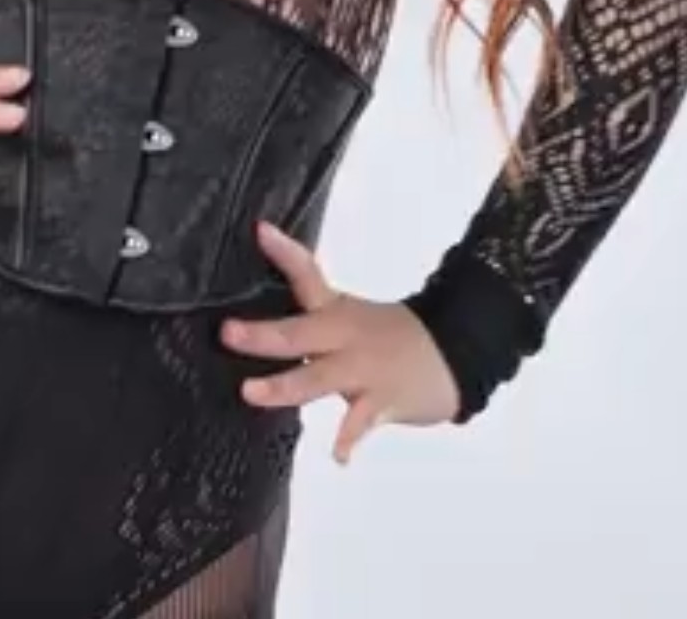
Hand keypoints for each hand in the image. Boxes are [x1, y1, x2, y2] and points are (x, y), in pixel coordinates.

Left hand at [221, 221, 460, 464]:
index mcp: (336, 312)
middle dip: (262, 335)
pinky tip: (339, 455)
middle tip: (228, 333)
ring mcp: (364, 369)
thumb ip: (313, 324)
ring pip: (319, 377)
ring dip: (285, 385)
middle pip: (299, 332)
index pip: (307, 275)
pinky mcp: (384, 400)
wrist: (458, 351)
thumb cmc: (394, 337)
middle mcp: (345, 336)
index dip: (284, 253)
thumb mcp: (352, 320)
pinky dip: (350, 439)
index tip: (260, 230)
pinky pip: (362, 422)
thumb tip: (261, 335)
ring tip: (252, 393)